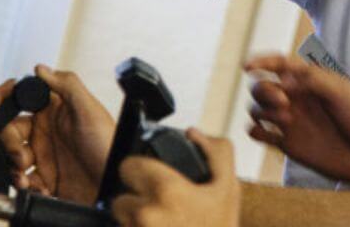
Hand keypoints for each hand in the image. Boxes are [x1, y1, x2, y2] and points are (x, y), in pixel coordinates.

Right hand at [0, 64, 115, 203]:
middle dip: (7, 141)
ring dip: (12, 165)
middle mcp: (47, 130)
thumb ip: (67, 85)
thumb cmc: (110, 149)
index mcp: (55, 109)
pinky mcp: (43, 177)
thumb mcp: (90, 111)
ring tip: (26, 174)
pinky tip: (33, 185)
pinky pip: (19, 177)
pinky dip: (20, 182)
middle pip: (8, 128)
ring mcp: (44, 153)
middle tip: (20, 155)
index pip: (18, 96)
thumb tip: (41, 68)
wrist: (114, 188)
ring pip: (9, 154)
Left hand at [112, 129, 239, 226]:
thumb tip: (192, 133)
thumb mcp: (229, 188)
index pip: (128, 166)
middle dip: (135, 200)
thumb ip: (216, 151)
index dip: (141, 170)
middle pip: (120, 197)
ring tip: (161, 226)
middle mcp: (145, 214)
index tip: (153, 179)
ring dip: (134, 222)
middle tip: (160, 209)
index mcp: (166, 190)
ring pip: (121, 220)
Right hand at [243, 54, 349, 188]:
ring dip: (264, 111)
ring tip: (287, 119)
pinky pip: (259, 133)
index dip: (261, 62)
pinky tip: (267, 133)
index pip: (279, 64)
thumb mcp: (342, 91)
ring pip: (258, 109)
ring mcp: (292, 122)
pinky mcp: (289, 144)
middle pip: (263, 87)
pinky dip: (255, 131)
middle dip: (265, 90)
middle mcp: (298, 99)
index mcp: (311, 81)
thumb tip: (283, 79)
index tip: (248, 67)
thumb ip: (312, 79)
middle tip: (284, 101)